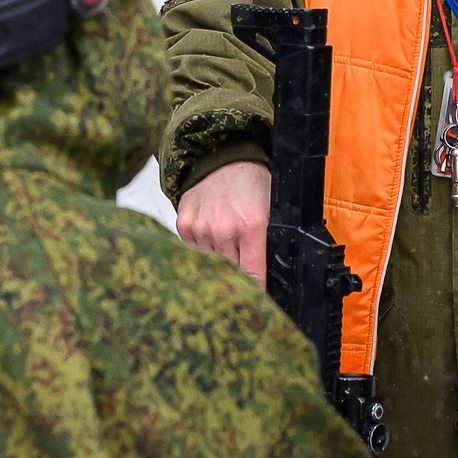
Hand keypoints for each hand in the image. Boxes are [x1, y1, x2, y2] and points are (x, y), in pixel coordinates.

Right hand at [177, 159, 270, 283]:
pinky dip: (203, 249)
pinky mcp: (184, 225)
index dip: (255, 290)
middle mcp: (223, 230)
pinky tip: (212, 234)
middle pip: (230, 272)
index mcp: (251, 226)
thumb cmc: (251, 182)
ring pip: (211, 264)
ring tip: (227, 244)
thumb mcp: (272, 208)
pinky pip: (194, 251)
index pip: (252, 274)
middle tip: (243, 270)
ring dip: (219, 261)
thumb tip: (268, 273)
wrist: (221, 157)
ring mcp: (201, 228)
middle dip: (237, 275)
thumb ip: (270, 240)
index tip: (257, 300)